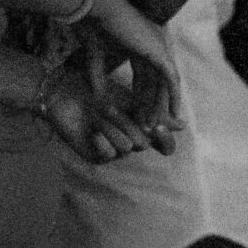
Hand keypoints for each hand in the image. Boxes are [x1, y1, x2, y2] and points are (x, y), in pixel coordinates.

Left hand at [36, 59, 158, 163]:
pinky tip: (92, 130)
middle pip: (144, 143)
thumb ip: (155, 112)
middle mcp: (130, 142)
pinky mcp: (96, 155)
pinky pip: (108, 154)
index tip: (160, 126)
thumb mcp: (131, 100)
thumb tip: (183, 126)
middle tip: (110, 108)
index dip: (165, 140)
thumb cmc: (97, 92)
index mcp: (142, 130)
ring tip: (97, 112)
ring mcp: (113, 150)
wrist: (64, 93)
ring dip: (113, 127)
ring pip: (127, 147)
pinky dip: (102, 141)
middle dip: (128, 124)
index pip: (164, 145)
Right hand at [84, 0, 181, 136]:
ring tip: (152, 126)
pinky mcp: (161, 52)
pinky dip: (171, 96)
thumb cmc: (94, 29)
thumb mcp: (96, 60)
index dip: (140, 99)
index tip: (136, 117)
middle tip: (146, 128)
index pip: (144, 79)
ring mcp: (160, 49)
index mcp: (140, 48)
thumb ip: (99, 80)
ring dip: (158, 106)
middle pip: (156, 84)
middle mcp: (153, 48)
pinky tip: (170, 113)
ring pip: (163, 84)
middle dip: (151, 107)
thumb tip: (97, 100)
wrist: (98, 10)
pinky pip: (170, 79)